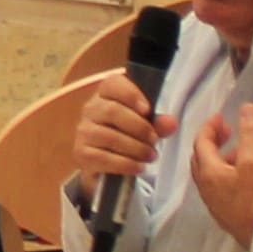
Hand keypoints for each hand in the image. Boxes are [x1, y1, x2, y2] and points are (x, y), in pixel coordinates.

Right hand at [72, 75, 162, 192]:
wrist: (106, 163)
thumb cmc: (128, 135)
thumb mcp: (146, 126)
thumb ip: (158, 123)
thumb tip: (171, 123)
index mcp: (106, 93)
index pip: (112, 84)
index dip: (131, 94)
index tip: (148, 109)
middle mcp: (91, 108)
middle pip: (112, 111)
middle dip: (139, 127)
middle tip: (154, 140)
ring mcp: (83, 131)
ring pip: (109, 136)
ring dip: (135, 148)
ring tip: (150, 156)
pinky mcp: (81, 153)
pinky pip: (103, 158)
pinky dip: (125, 164)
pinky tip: (138, 167)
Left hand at [186, 102, 252, 240]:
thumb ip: (250, 134)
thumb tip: (247, 107)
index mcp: (208, 172)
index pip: (201, 143)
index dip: (209, 126)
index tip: (220, 116)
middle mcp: (205, 186)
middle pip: (201, 157)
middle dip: (212, 140)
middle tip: (227, 130)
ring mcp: (213, 200)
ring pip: (209, 171)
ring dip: (220, 156)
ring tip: (240, 149)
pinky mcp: (223, 210)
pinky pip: (218, 183)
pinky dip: (225, 170)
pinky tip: (243, 173)